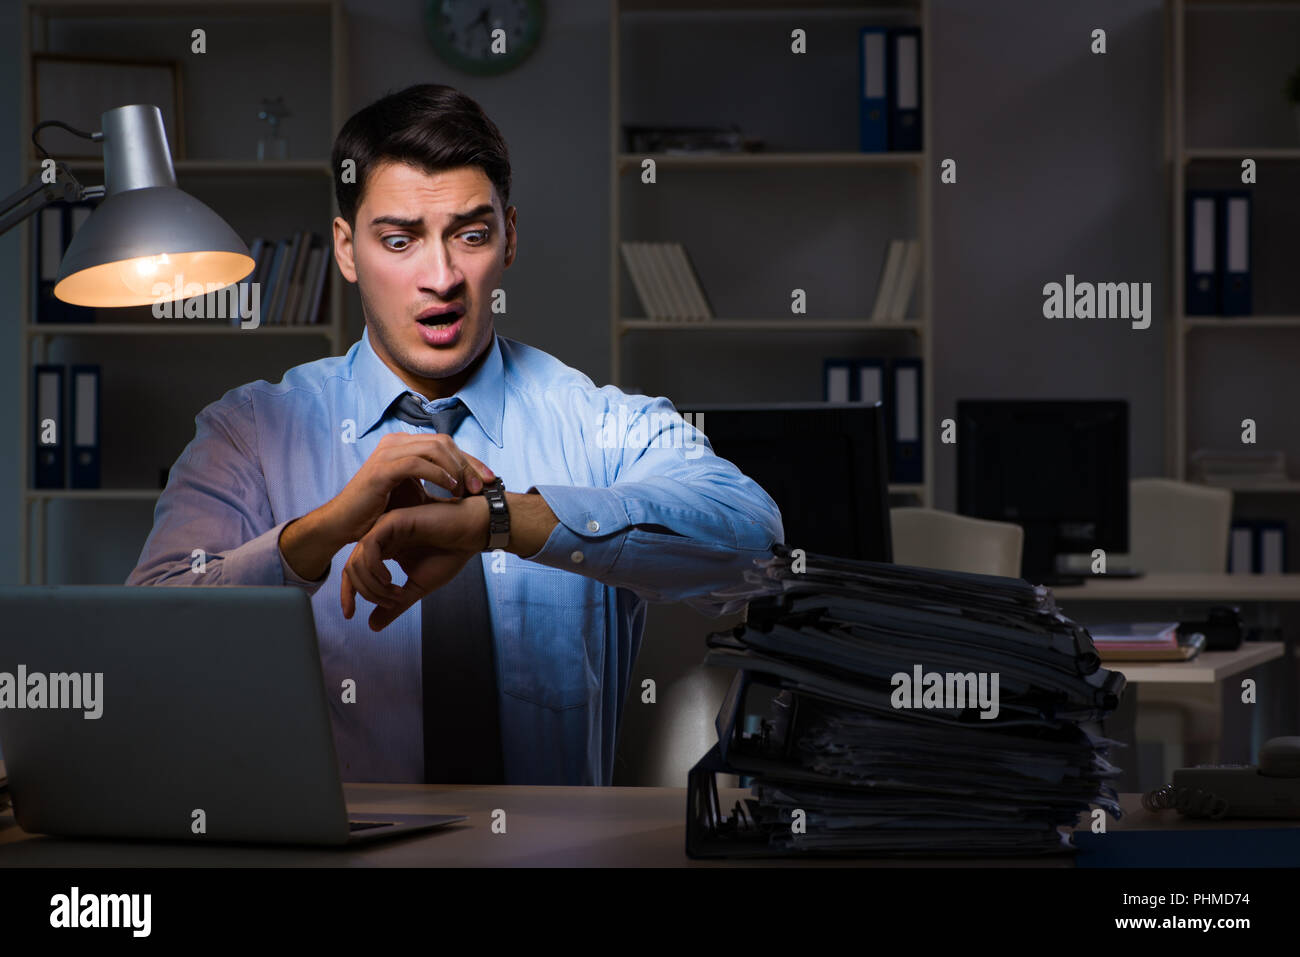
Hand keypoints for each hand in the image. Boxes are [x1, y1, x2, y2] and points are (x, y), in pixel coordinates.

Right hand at [323, 432, 494, 546]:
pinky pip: (417, 463)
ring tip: (467, 490)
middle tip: (481, 487)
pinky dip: (438, 474)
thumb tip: (468, 480)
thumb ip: (434, 478)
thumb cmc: (379, 510)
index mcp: (403, 444)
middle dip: (468, 464)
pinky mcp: (381, 469)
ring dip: (456, 469)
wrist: (345, 524)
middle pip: (444, 442)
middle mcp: (395, 442)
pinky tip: (450, 488)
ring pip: (434, 448)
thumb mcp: (412, 491)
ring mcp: (387, 453)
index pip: (445, 444)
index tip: (489, 479)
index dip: (471, 460)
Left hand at [340, 496, 489, 630]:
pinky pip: (369, 546)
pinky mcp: (392, 521)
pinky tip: (389, 579)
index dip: (348, 595)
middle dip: (364, 593)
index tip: (350, 615)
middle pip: (351, 569)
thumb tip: (373, 626)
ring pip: (357, 560)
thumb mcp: (418, 587)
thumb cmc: (450, 554)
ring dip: (372, 584)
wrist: (471, 534)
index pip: (355, 574)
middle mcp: (381, 539)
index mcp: (385, 551)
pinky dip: (374, 567)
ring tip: (394, 593)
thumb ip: (395, 605)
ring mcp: (384, 528)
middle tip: (389, 604)